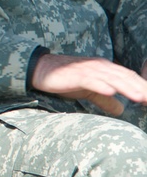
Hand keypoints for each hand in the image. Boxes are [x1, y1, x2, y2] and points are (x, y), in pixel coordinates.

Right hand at [31, 52, 146, 114]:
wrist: (40, 69)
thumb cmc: (65, 79)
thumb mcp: (88, 90)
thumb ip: (105, 99)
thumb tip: (121, 110)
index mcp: (104, 68)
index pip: (128, 77)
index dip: (142, 87)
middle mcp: (99, 66)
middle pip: (124, 77)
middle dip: (140, 88)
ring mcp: (87, 69)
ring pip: (111, 78)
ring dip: (126, 87)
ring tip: (140, 97)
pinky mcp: (75, 74)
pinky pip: (90, 80)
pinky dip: (101, 85)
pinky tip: (110, 92)